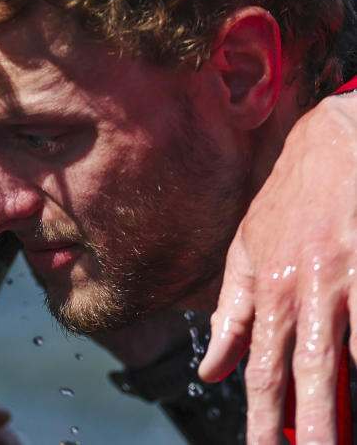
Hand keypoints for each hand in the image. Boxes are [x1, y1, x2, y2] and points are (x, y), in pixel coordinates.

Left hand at [198, 92, 356, 444]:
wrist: (340, 140)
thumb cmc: (292, 198)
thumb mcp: (248, 248)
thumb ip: (232, 313)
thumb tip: (212, 370)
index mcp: (269, 289)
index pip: (262, 371)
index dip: (264, 420)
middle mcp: (305, 291)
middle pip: (307, 378)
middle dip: (311, 430)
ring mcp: (348, 282)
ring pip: (349, 360)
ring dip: (348, 406)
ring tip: (345, 438)